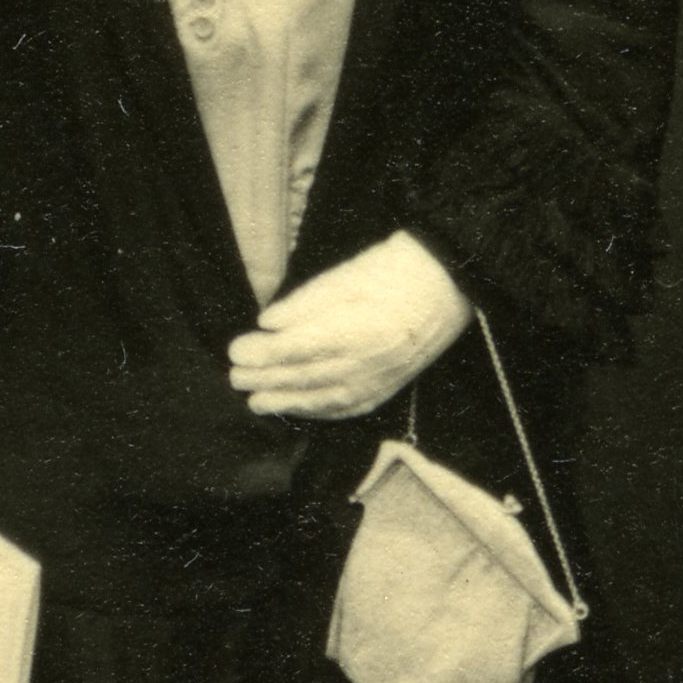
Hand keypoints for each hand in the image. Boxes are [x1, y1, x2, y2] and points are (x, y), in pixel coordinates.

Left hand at [229, 232, 471, 423]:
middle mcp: (366, 362)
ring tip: (256, 403)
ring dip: (286, 402)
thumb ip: (304, 303)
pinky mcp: (389, 386)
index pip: (295, 349)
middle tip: (234, 378)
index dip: (261, 354)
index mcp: (354, 329)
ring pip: (323, 398)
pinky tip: (299, 409)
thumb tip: (266, 324)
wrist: (447, 283)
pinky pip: (349, 407)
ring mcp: (379, 379)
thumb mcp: (345, 274)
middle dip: (265, 379)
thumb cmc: (393, 270)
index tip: (235, 349)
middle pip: (304, 377)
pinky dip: (319, 411)